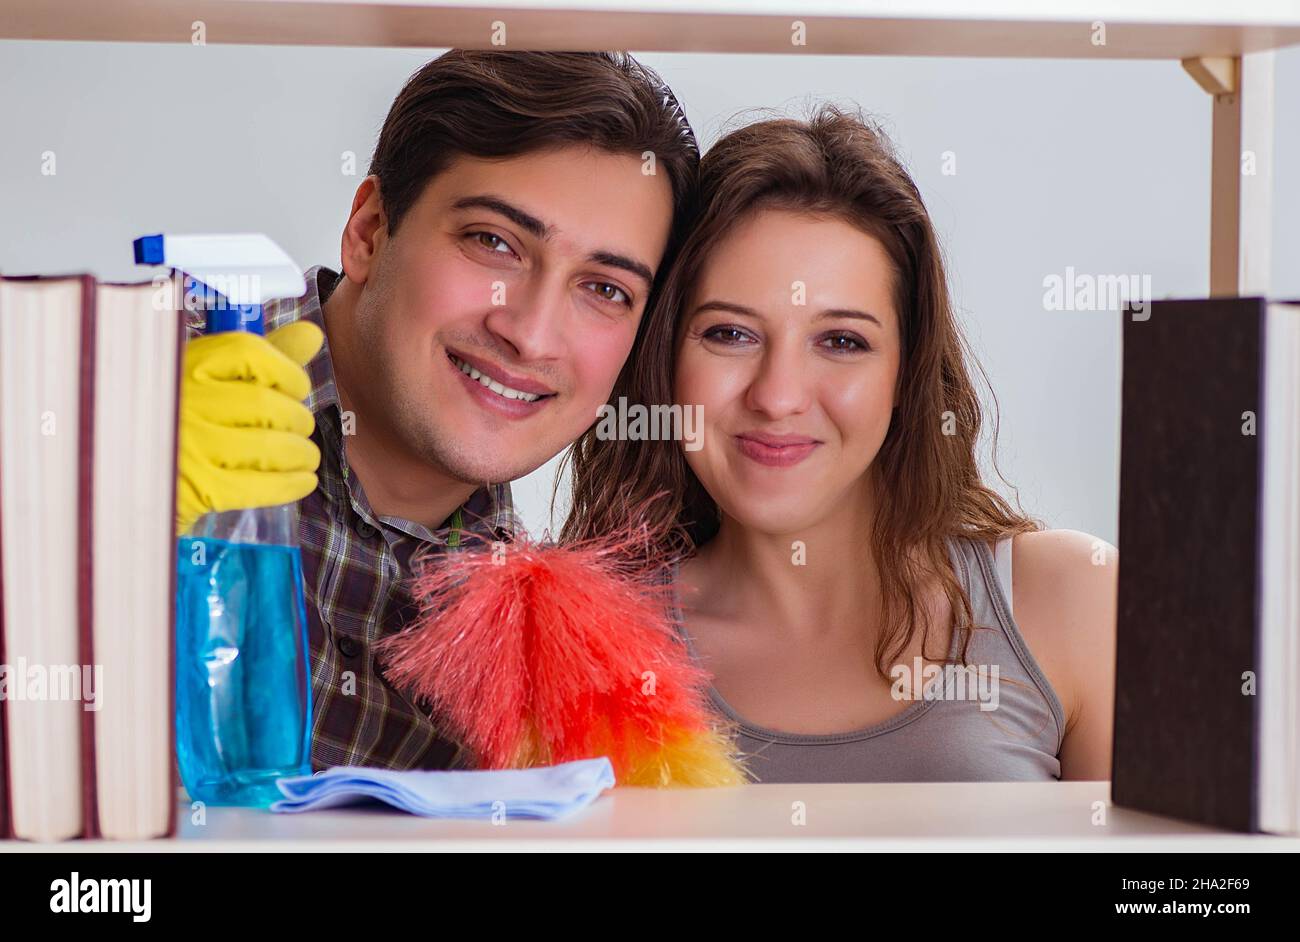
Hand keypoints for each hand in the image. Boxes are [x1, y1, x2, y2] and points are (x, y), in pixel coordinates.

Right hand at [176, 320, 323, 535]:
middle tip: (300, 428)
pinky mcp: (195, 489)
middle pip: (265, 404)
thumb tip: (311, 334)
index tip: (296, 388)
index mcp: (183, 365)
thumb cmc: (176, 422)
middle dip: (297, 419)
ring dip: (300, 453)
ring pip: (268, 445)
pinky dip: (290, 482)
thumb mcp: (209, 380)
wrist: (122, 476)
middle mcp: (184, 401)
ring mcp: (188, 445)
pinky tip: (301, 480)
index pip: (248, 351)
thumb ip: (262, 359)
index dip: (286, 370)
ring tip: (304, 456)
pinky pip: (259, 485)